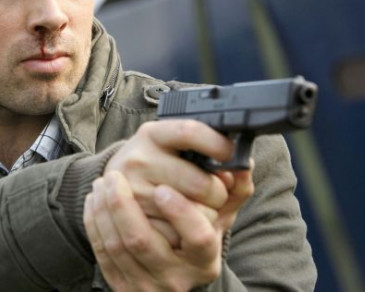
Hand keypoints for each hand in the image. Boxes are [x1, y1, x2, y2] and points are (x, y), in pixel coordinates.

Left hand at [84, 171, 226, 290]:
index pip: (198, 238)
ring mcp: (147, 285)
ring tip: (103, 181)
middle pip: (143, 241)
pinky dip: (95, 222)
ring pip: (116, 245)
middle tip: (115, 175)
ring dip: (105, 209)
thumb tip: (242, 163)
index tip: (162, 188)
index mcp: (204, 260)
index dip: (180, 213)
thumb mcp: (220, 217)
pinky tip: (94, 199)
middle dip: (123, 205)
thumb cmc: (198, 233)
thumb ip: (234, 189)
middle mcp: (176, 277)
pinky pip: (101, 252)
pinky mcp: (122, 286)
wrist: (175, 273)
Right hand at [104, 119, 236, 220]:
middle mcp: (138, 158)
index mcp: (152, 135)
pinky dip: (188, 232)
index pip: (190, 131)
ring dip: (206, 215)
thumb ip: (223, 162)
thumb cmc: (163, 170)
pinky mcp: (135, 221)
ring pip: (193, 211)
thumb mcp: (185, 157)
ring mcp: (134, 191)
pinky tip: (180, 221)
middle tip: (215, 193)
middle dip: (218, 193)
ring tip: (196, 206)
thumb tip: (244, 169)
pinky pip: (180, 233)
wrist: (120, 191)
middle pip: (200, 182)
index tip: (230, 154)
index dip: (218, 145)